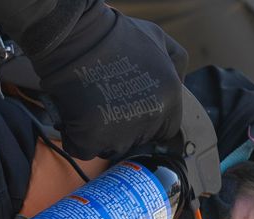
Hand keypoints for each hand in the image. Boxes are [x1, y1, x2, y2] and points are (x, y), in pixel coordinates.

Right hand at [28, 0, 187, 158]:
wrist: (76, 36)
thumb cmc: (114, 35)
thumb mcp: (159, 39)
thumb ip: (176, 64)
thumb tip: (179, 86)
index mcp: (169, 99)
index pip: (164, 129)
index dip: (146, 121)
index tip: (129, 108)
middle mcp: (149, 119)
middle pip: (136, 141)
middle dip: (122, 128)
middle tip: (105, 102)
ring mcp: (120, 133)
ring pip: (110, 149)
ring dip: (99, 135)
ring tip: (89, 107)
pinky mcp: (90, 140)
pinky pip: (82, 150)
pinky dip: (75, 138)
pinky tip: (74, 117)